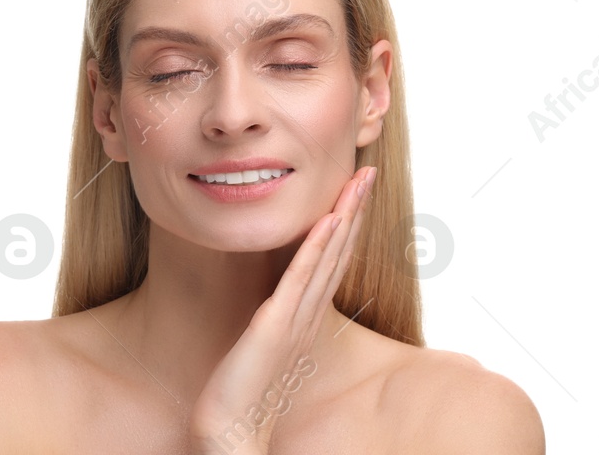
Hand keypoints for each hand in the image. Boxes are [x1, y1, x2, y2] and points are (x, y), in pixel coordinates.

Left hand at [187, 165, 375, 453]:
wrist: (231, 427)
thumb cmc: (240, 389)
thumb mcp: (260, 342)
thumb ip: (271, 319)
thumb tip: (271, 302)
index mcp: (303, 315)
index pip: (330, 260)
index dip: (344, 223)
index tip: (353, 190)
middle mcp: (306, 313)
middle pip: (337, 251)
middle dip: (353, 209)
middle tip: (367, 171)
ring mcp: (294, 317)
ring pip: (327, 257)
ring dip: (344, 216)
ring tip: (357, 181)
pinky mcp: (275, 324)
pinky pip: (300, 278)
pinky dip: (317, 248)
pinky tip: (329, 220)